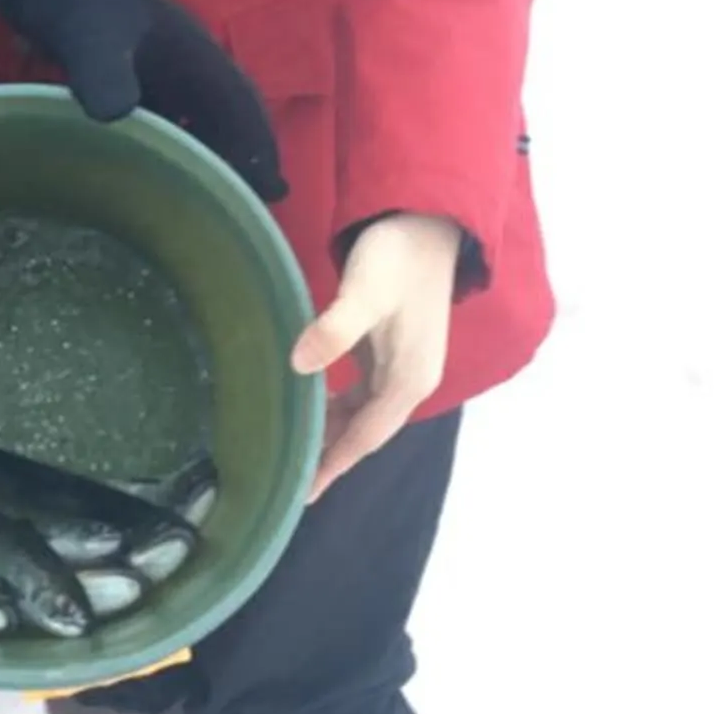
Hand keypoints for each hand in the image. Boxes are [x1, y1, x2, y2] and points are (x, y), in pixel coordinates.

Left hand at [0, 0, 285, 200]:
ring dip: (206, 157)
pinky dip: (169, 148)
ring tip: (209, 204)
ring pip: (196, 123)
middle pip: (227, 121)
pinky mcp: (128, 79)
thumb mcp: (93, 32)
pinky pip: (162, 121)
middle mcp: (184, 68)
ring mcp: (157, 73)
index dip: (260, 149)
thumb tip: (115, 114)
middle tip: (247, 210)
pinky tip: (155, 176)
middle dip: (240, 161)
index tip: (272, 191)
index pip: (241, 108)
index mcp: (193, 57)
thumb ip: (104, 72)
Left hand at [291, 212, 460, 497]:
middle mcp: (409, 381)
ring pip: (362, 414)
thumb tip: (300, 365)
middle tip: (287, 479)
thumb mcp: (364, 293)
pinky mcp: (390, 349)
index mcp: (409, 379)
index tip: (304, 491)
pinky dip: (337, 406)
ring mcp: (402, 366)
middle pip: (365, 432)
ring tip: (292, 449)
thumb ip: (335, 330)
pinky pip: (361, 392)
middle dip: (330, 456)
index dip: (335, 464)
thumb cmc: (396, 258)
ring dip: (331, 431)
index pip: (366, 436)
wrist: (426, 223)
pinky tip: (309, 405)